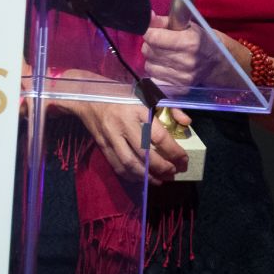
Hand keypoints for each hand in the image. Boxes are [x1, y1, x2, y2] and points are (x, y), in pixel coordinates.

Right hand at [73, 98, 190, 185]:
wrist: (86, 94)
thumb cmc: (120, 93)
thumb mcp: (146, 94)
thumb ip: (169, 107)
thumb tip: (186, 122)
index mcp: (137, 109)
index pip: (159, 136)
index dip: (174, 152)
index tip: (183, 160)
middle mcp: (123, 124)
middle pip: (145, 154)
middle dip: (162, 168)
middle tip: (174, 173)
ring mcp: (111, 136)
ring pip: (130, 164)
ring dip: (147, 177)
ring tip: (160, 180)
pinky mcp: (102, 145)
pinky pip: (117, 166)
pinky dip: (131, 176)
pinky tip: (142, 178)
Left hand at [141, 13, 233, 92]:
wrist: (215, 63)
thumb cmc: (198, 40)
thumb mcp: (185, 25)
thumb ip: (163, 21)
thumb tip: (148, 17)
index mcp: (190, 42)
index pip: (154, 37)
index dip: (149, 32)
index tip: (152, 31)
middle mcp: (187, 61)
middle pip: (149, 51)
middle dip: (150, 44)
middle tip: (159, 42)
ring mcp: (184, 77)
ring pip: (149, 65)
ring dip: (152, 59)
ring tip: (163, 54)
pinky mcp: (180, 88)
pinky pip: (154, 78)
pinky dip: (156, 71)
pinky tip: (165, 66)